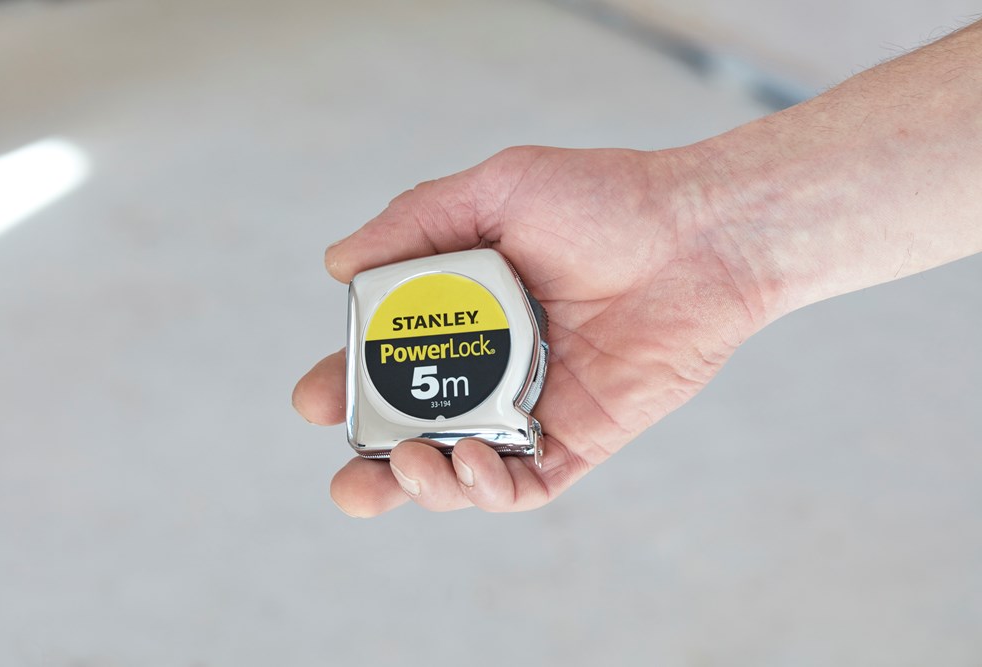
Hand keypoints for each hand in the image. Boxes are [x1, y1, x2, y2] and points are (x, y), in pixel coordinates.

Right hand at [293, 145, 770, 515]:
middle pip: (416, 432)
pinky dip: (490, 490)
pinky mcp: (581, 436)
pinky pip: (526, 483)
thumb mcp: (498, 189)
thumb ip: (415, 221)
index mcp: (462, 312)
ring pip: (463, 471)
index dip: (344, 385)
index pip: (387, 362)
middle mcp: (491, 366)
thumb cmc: (604, 200)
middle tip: (349, 480)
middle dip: (374, 467)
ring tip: (411, 465)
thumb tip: (335, 265)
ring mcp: (533, 407)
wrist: (700, 232)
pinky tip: (471, 466)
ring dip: (425, 487)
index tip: (314, 401)